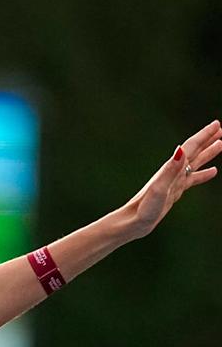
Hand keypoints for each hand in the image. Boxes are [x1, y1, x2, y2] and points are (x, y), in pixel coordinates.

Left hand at [126, 120, 221, 237]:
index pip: (191, 147)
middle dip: (207, 139)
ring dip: (208, 153)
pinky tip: (213, 171)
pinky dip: (204, 174)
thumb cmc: (144, 208)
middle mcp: (173, 172)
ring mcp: (174, 181)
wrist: (133, 222)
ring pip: (196, 163)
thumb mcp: (159, 188)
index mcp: (171, 169)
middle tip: (220, 127)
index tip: (217, 123)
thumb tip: (181, 149)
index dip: (204, 135)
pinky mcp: (174, 191)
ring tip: (221, 143)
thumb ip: (170, 169)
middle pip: (194, 151)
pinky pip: (193, 178)